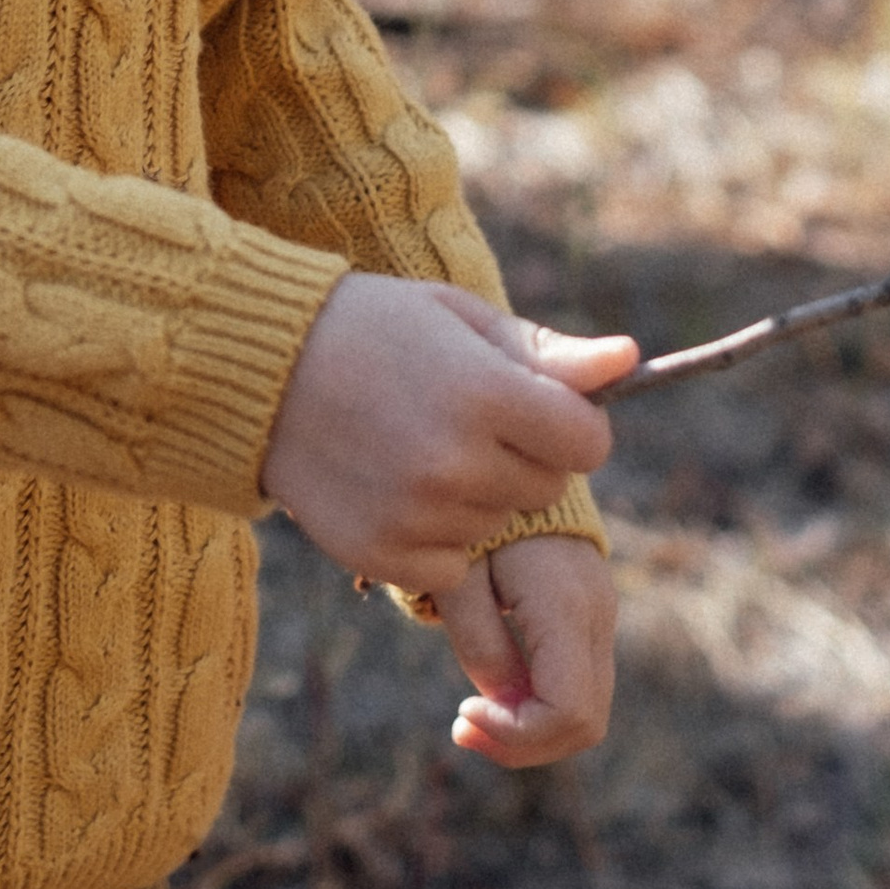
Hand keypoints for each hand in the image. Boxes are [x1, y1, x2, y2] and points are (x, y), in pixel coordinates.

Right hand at [259, 275, 633, 595]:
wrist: (258, 372)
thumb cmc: (371, 328)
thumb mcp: (460, 318)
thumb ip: (548, 352)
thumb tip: (631, 360)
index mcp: (485, 393)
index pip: (587, 442)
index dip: (570, 424)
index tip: (534, 408)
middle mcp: (457, 462)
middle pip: (545, 487)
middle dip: (521, 456)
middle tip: (461, 419)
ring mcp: (419, 516)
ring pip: (498, 526)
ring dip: (476, 496)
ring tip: (416, 445)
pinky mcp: (383, 556)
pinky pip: (452, 569)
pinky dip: (435, 540)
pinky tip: (394, 487)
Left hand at [440, 535, 617, 767]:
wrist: (516, 454)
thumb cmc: (476, 513)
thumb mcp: (460, 573)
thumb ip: (480, 641)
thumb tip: (499, 704)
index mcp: (565, 606)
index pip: (567, 711)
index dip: (517, 736)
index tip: (462, 717)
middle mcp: (598, 615)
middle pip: (585, 722)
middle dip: (524, 744)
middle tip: (463, 728)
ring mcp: (602, 614)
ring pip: (589, 709)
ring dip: (533, 729)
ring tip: (474, 716)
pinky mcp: (593, 613)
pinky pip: (581, 683)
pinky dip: (543, 706)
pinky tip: (496, 693)